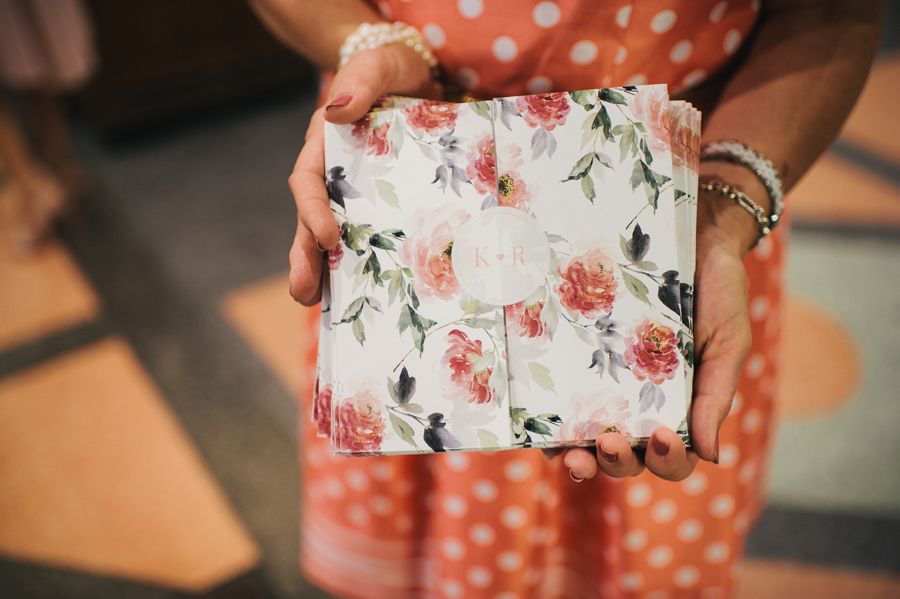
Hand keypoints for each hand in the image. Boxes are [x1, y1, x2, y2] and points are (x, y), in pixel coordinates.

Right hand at [288, 45, 440, 304]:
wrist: (414, 75)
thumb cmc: (389, 68)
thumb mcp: (377, 66)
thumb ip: (361, 82)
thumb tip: (338, 110)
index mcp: (326, 146)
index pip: (308, 181)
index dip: (312, 211)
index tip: (326, 237)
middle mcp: (334, 176)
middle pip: (310, 220)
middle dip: (305, 257)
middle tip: (303, 293)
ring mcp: (354, 194)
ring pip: (332, 237)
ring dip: (325, 271)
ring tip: (320, 306)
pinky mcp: (380, 206)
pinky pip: (367, 237)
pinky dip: (362, 265)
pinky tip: (367, 294)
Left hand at [550, 189, 755, 481]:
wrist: (692, 235)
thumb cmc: (717, 292)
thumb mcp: (727, 342)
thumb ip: (716, 395)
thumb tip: (712, 455)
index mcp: (679, 410)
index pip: (671, 457)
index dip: (666, 461)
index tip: (663, 437)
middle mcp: (638, 407)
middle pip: (624, 458)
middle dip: (615, 462)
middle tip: (609, 442)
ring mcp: (604, 387)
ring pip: (586, 442)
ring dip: (577, 457)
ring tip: (570, 451)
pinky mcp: (573, 361)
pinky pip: (556, 401)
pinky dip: (546, 422)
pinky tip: (537, 424)